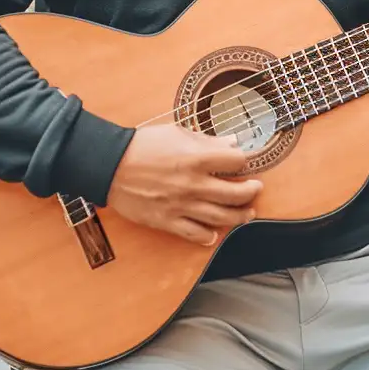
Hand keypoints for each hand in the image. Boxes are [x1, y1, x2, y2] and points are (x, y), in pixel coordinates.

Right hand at [106, 119, 260, 246]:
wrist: (111, 166)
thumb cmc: (144, 145)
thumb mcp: (179, 133)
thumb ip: (208, 141)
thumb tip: (233, 143)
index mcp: (197, 158)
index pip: (236, 161)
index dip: (246, 160)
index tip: (249, 161)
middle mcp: (193, 184)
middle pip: (234, 193)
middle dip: (251, 191)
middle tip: (256, 188)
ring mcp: (180, 205)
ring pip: (219, 217)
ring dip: (238, 216)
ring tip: (248, 213)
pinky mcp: (166, 221)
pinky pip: (193, 234)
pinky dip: (207, 236)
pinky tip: (215, 235)